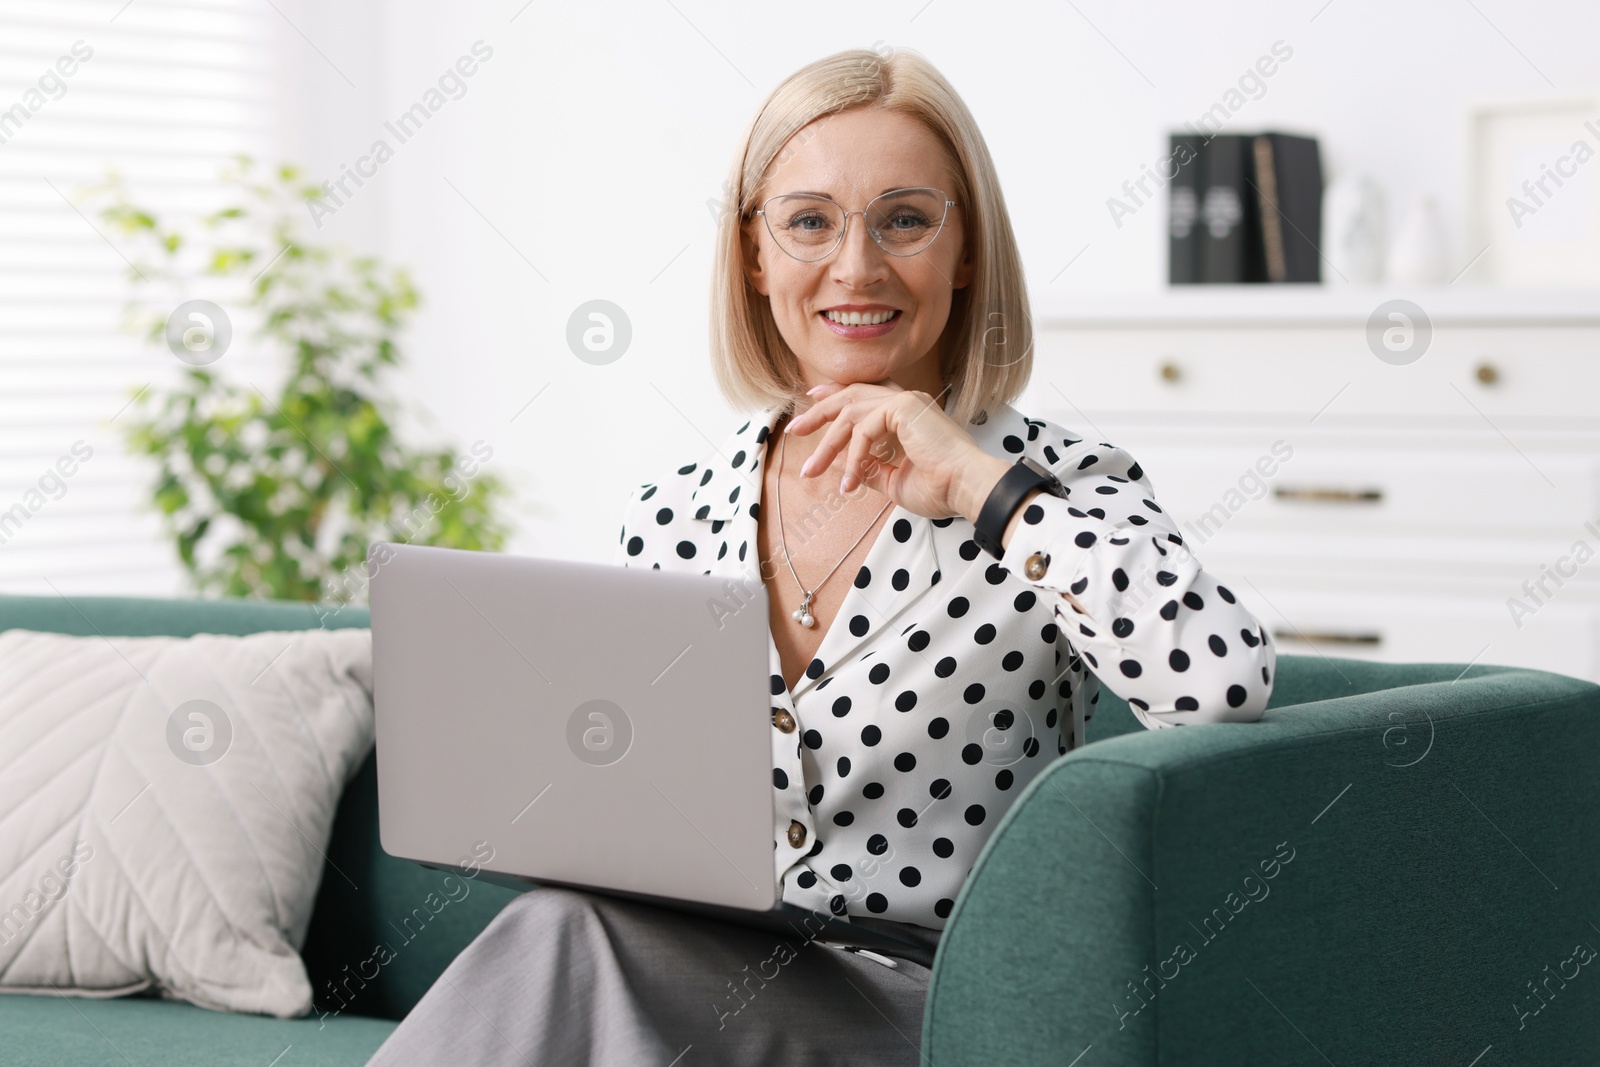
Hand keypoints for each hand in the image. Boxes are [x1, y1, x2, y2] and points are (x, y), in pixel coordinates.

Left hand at [784, 379, 1011, 522]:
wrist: (966, 487)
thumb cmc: (940, 487)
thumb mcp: (895, 481)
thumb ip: (871, 469)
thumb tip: (847, 468)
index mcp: (906, 413)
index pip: (864, 394)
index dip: (836, 394)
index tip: (813, 399)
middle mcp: (905, 401)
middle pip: (850, 397)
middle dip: (818, 413)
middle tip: (794, 430)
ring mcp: (905, 401)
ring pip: (850, 414)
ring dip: (827, 444)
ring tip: (811, 470)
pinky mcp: (903, 408)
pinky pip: (863, 429)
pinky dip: (851, 456)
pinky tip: (848, 481)